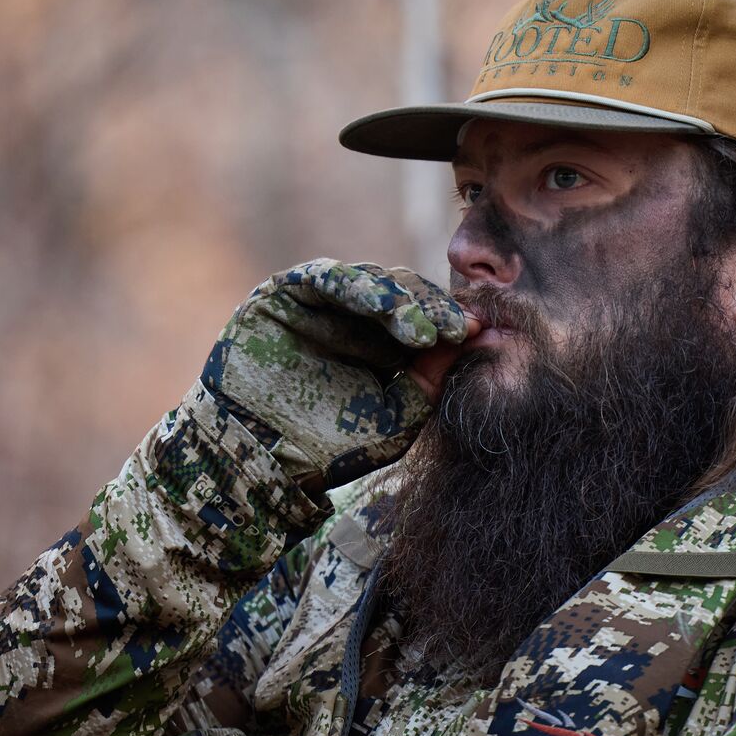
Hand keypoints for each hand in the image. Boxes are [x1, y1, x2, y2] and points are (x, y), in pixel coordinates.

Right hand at [201, 259, 475, 492]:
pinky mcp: (286, 294)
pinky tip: (381, 304)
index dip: (451, 321)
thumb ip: (430, 381)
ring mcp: (320, 303)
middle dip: (433, 309)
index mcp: (384, 346)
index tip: (478, 332)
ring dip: (400, 299)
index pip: (425, 319)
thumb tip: (479, 340)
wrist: (256, 458)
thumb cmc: (327, 447)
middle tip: (457, 326)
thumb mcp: (393, 419)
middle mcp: (355, 319)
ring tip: (421, 325)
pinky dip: (355, 286)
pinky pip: (325, 277)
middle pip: (404, 295)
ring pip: (371, 282)